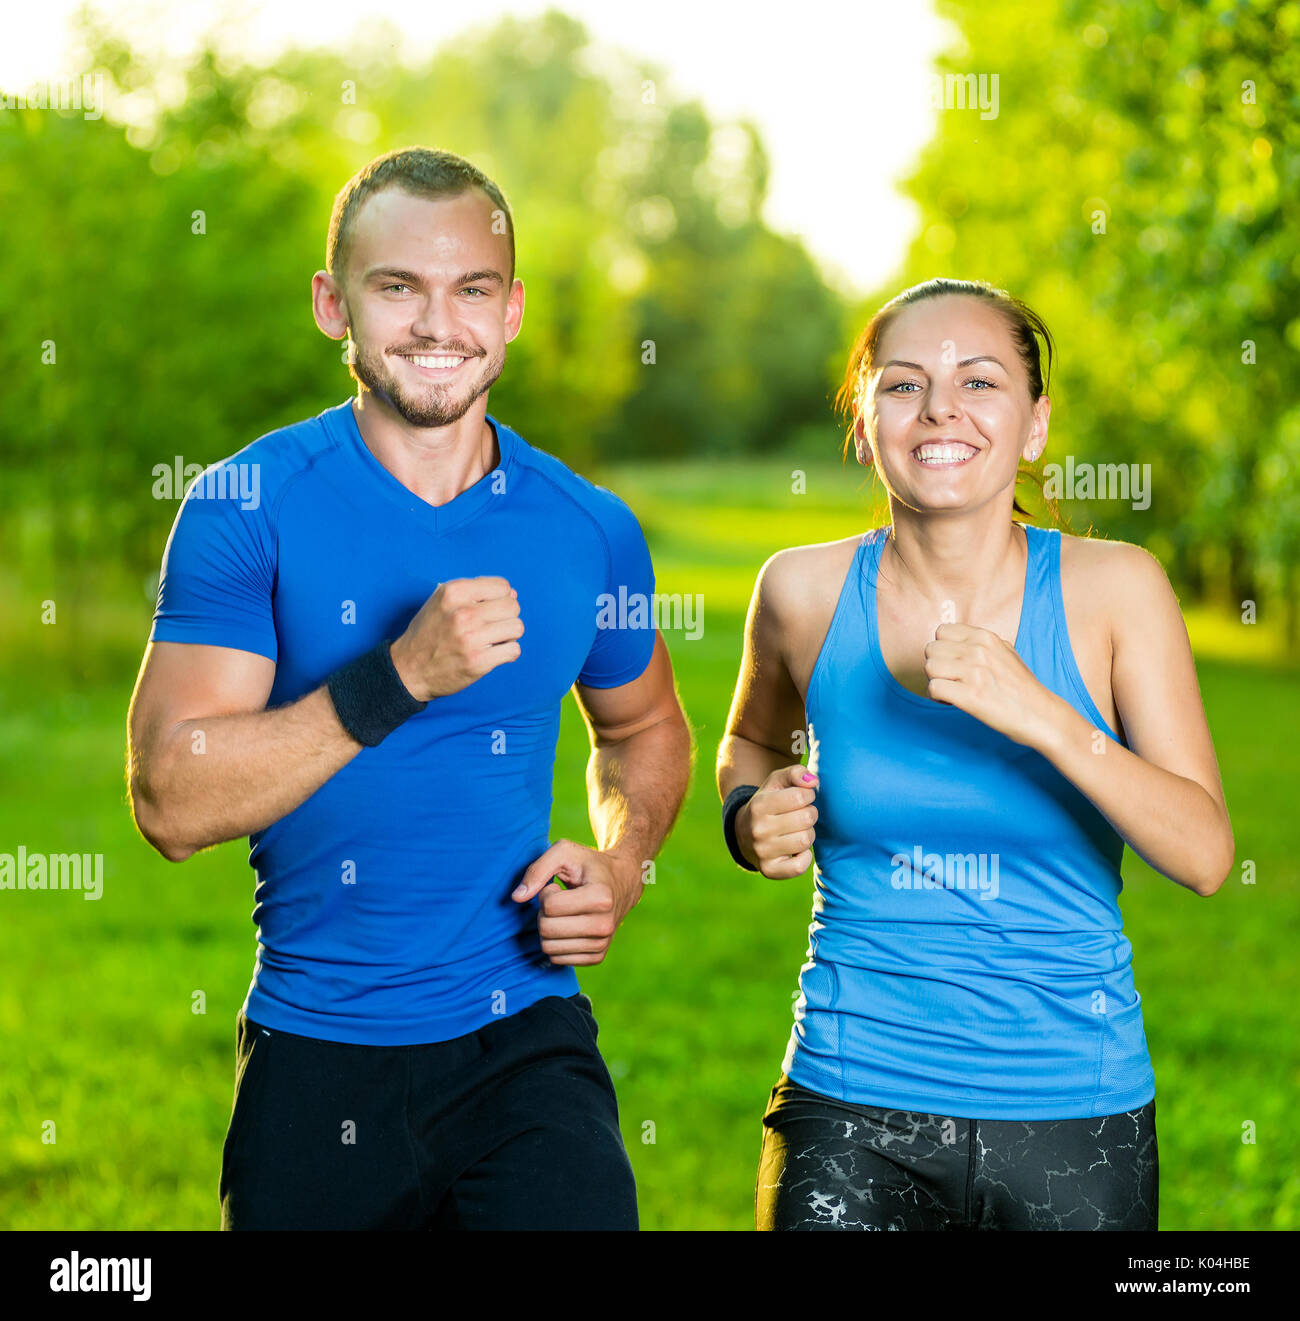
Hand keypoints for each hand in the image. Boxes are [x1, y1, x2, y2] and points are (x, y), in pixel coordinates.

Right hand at [389, 576, 522, 701]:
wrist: (408, 669)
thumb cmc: (428, 634)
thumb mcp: (442, 602)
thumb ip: (476, 593)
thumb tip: (513, 593)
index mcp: (454, 592)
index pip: (502, 586)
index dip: (500, 598)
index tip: (488, 609)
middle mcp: (463, 613)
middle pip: (513, 606)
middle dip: (506, 616)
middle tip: (490, 626)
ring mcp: (471, 638)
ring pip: (517, 627)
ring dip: (509, 635)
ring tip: (493, 639)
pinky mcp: (478, 662)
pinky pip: (514, 650)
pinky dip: (507, 653)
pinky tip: (493, 653)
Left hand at [510, 839, 640, 965]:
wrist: (622, 881)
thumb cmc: (588, 864)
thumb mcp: (564, 852)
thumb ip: (537, 870)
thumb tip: (516, 897)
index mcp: (601, 897)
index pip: (550, 906)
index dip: (546, 893)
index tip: (558, 886)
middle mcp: (605, 924)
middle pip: (547, 929)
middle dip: (544, 913)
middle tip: (558, 901)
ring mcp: (602, 943)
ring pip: (549, 948)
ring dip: (548, 928)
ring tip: (563, 913)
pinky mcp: (597, 957)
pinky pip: (558, 959)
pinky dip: (556, 943)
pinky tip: (568, 927)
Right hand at [737, 764, 818, 877]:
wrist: (743, 833)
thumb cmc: (767, 803)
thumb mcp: (776, 782)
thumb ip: (795, 773)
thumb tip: (813, 782)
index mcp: (759, 805)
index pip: (801, 796)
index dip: (808, 795)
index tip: (802, 799)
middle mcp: (758, 829)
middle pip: (806, 818)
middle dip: (809, 814)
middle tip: (800, 815)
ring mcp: (762, 852)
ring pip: (806, 840)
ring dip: (808, 834)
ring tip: (798, 830)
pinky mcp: (769, 870)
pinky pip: (800, 866)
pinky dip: (804, 856)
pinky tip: (797, 849)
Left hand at [923, 622, 1060, 747]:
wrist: (1040, 715)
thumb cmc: (1020, 687)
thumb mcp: (1004, 652)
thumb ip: (980, 643)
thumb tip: (954, 640)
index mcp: (985, 637)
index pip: (941, 632)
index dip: (942, 650)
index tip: (953, 664)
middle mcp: (978, 650)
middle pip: (931, 650)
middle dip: (937, 667)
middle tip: (952, 680)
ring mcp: (975, 672)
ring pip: (929, 667)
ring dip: (936, 682)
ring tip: (953, 691)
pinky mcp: (971, 695)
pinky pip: (934, 688)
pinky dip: (938, 698)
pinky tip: (952, 701)